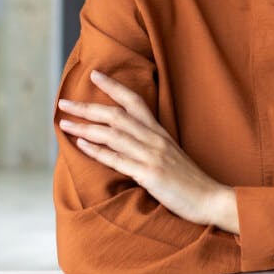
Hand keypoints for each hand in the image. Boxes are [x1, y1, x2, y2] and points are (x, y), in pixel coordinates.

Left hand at [58, 70, 239, 233]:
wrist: (209, 198)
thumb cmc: (187, 179)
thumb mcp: (169, 153)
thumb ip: (149, 143)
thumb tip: (124, 138)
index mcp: (159, 131)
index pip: (134, 100)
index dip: (113, 86)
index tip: (94, 75)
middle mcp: (154, 138)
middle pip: (116, 115)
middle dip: (87, 107)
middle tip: (63, 102)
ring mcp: (152, 155)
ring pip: (113, 134)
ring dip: (85, 127)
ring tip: (64, 123)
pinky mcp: (149, 174)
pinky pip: (118, 159)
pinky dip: (97, 151)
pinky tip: (81, 144)